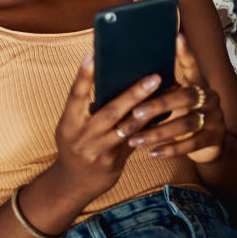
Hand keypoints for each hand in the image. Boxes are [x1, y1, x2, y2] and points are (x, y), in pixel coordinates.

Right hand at [52, 54, 162, 200]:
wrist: (73, 182)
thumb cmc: (75, 143)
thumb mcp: (73, 126)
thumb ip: (88, 108)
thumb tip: (114, 80)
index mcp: (68, 123)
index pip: (75, 96)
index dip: (83, 76)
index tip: (91, 55)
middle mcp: (82, 137)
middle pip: (111, 111)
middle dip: (134, 94)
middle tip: (154, 77)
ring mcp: (99, 151)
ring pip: (129, 127)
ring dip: (150, 110)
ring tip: (168, 93)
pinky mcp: (114, 162)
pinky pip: (136, 141)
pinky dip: (151, 127)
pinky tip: (167, 114)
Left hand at [126, 35, 225, 163]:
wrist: (212, 145)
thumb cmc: (186, 115)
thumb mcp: (179, 100)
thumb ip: (165, 88)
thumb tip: (131, 73)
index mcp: (200, 84)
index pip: (193, 66)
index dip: (185, 53)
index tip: (176, 38)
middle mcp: (210, 98)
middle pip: (187, 97)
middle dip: (159, 105)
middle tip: (134, 111)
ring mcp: (214, 119)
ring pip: (186, 123)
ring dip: (158, 132)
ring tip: (134, 139)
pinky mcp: (214, 139)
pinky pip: (191, 144)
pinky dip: (170, 149)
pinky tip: (152, 153)